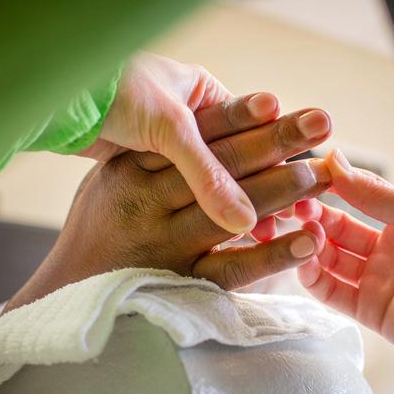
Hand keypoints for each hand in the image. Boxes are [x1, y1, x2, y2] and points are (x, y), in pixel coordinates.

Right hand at [4, 99, 331, 312]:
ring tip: (324, 175)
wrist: (69, 291)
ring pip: (232, 212)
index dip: (242, 117)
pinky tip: (307, 242)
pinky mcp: (182, 283)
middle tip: (321, 125)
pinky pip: (233, 269)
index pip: (195, 138)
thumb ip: (152, 156)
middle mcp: (147, 202)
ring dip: (282, 191)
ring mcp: (165, 245)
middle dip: (277, 142)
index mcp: (132, 169)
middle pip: (221, 166)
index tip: (279, 102)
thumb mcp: (111, 178)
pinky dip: (272, 255)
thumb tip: (205, 128)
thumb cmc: (99, 226)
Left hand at [81, 53, 317, 234]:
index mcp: (201, 93)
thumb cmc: (113, 93)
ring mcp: (167, 146)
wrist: (53, 101)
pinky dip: (209, 211)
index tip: (314, 175)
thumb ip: (207, 173)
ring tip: (274, 225)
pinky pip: (188, 194)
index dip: (283, 154)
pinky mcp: (145, 170)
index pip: (254, 128)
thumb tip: (247, 221)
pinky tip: (230, 230)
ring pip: (216, 180)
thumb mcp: (167, 128)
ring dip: (243, 201)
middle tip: (309, 199)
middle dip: (273, 181)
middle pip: (241, 156)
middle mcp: (189, 118)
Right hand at [296, 150, 393, 365]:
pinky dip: (313, 278)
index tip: (305, 179)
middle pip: (336, 230)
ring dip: (310, 245)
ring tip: (300, 232)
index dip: (330, 191)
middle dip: (314, 217)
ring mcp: (375, 281)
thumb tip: (336, 161)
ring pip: (329, 260)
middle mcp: (384, 251)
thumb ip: (375, 193)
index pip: (354, 200)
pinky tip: (304, 261)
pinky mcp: (368, 311)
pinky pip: (332, 293)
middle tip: (294, 207)